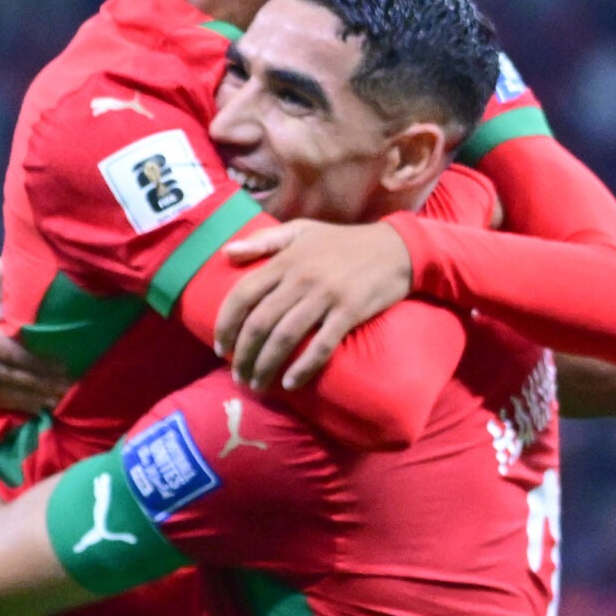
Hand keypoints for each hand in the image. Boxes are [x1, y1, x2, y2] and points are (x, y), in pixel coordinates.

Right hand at [0, 257, 71, 413]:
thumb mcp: (0, 281)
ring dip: (30, 398)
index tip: (65, 367)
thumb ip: (2, 283)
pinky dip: (14, 404)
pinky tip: (38, 406)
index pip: (3, 349)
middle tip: (66, 390)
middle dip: (37, 382)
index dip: (36, 360)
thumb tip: (3, 313)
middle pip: (1, 372)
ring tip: (57, 400)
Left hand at [215, 222, 412, 393]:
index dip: (226, 324)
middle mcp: (301, 279)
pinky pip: (321, 346)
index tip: (220, 348)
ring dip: (266, 366)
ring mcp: (325, 297)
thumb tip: (226, 253)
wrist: (396, 248)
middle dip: (243, 355)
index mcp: (285, 260)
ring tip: (258, 385)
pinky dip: (303, 368)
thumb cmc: (345, 241)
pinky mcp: (349, 312)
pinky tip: (291, 384)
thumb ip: (263, 241)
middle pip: (259, 323)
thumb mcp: (301, 231)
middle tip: (237, 375)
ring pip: (285, 338)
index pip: (242, 295)